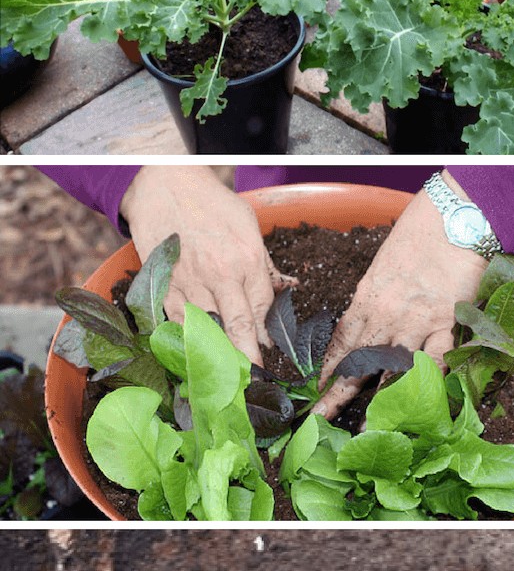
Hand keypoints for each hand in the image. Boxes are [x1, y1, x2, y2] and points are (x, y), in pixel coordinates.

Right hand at [119, 166, 289, 363]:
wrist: (165, 185)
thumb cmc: (211, 204)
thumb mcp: (248, 225)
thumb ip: (266, 264)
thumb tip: (290, 289)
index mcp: (248, 258)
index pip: (263, 309)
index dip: (267, 337)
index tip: (272, 357)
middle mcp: (221, 274)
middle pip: (239, 327)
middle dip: (249, 359)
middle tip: (256, 384)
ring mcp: (191, 282)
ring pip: (208, 329)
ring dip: (218, 355)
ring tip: (227, 379)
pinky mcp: (165, 285)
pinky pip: (179, 322)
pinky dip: (188, 340)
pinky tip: (196, 356)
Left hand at [318, 173, 487, 419]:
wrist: (453, 218)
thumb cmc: (420, 232)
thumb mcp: (386, 264)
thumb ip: (377, 293)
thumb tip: (370, 314)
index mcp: (367, 297)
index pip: (341, 340)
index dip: (328, 368)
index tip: (316, 389)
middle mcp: (386, 314)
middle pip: (357, 361)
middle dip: (337, 392)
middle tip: (319, 418)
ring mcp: (415, 321)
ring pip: (389, 367)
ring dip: (377, 399)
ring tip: (366, 427)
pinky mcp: (445, 323)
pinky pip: (433, 359)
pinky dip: (424, 383)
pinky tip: (417, 405)